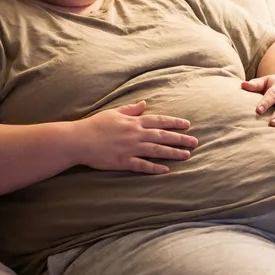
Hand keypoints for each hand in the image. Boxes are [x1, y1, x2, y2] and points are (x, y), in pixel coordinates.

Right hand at [75, 101, 197, 174]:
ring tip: (187, 155)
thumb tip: (144, 104)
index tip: (187, 125)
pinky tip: (166, 170)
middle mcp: (135, 134)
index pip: (159, 121)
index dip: (175, 123)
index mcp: (133, 122)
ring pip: (157, 150)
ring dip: (173, 153)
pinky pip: (143, 165)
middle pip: (163, 136)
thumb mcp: (114, 112)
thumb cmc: (94, 125)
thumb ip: (131, 109)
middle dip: (180, 139)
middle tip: (195, 142)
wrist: (78, 140)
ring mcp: (130, 149)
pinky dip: (155, 168)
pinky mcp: (124, 162)